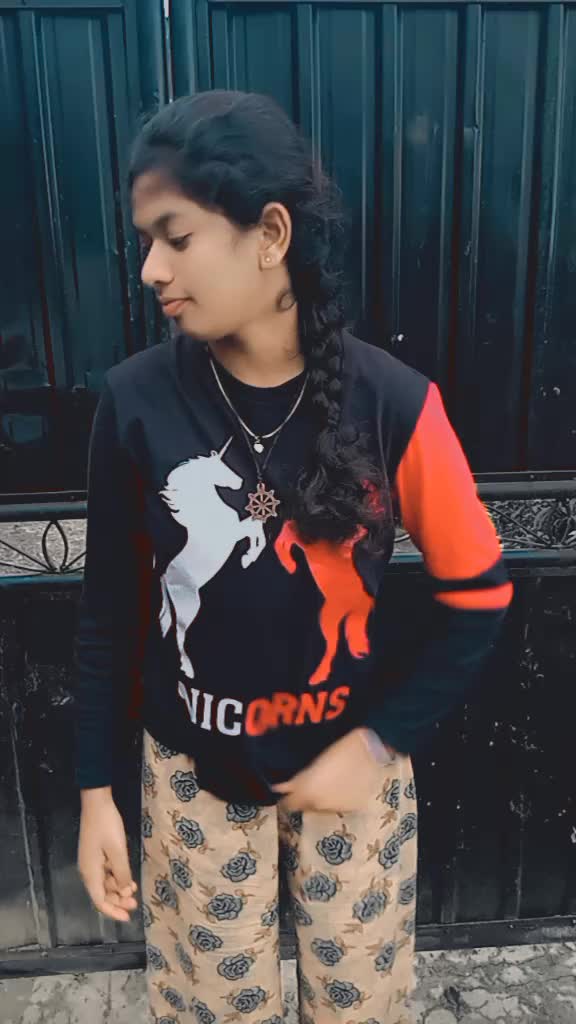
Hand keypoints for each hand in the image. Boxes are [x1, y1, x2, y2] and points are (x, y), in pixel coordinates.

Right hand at [77, 788, 137, 921]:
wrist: (97, 803)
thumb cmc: (107, 826)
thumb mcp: (118, 851)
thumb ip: (122, 873)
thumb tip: (125, 891)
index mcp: (90, 872)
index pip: (99, 901)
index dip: (113, 911)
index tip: (127, 918)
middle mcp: (89, 871)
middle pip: (102, 894)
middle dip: (118, 901)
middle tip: (135, 903)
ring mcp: (91, 862)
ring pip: (105, 884)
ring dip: (119, 889)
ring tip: (134, 889)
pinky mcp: (96, 854)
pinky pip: (106, 873)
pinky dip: (117, 878)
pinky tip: (128, 878)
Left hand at [271, 728, 396, 812]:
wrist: (368, 750)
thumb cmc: (339, 749)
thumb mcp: (314, 764)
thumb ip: (299, 779)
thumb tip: (282, 788)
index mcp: (308, 792)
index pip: (290, 804)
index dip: (287, 798)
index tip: (286, 792)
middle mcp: (321, 804)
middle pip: (306, 807)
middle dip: (305, 798)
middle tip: (308, 786)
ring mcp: (338, 807)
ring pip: (323, 808)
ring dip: (322, 799)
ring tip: (327, 784)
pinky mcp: (353, 807)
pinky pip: (340, 806)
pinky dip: (338, 799)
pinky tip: (341, 786)